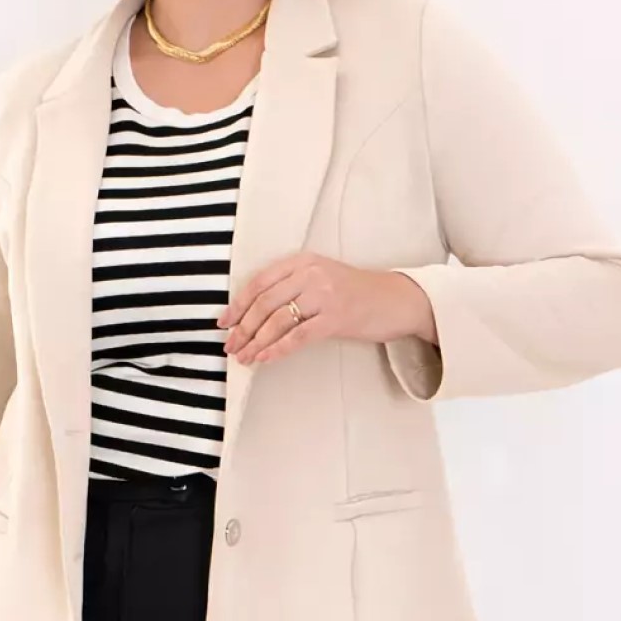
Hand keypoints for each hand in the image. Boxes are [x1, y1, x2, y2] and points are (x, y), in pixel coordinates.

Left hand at [217, 254, 436, 364]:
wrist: (397, 299)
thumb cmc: (356, 293)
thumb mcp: (321, 278)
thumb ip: (291, 287)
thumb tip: (253, 314)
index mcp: (303, 261)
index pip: (259, 282)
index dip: (238, 305)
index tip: (224, 323)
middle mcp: (311, 274)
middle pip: (264, 303)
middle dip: (243, 328)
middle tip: (230, 346)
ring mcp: (324, 294)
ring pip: (278, 320)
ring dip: (256, 342)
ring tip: (244, 357)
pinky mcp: (336, 317)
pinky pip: (298, 336)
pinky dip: (277, 349)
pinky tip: (265, 359)